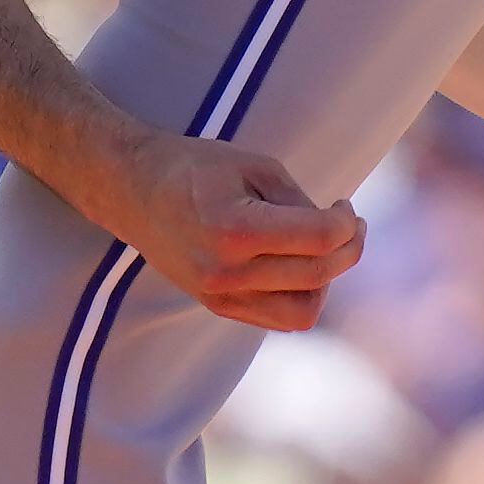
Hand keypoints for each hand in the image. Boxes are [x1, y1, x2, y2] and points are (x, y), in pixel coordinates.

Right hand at [74, 129, 366, 332]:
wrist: (133, 190)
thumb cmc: (195, 167)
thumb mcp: (255, 166)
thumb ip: (299, 202)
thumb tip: (337, 231)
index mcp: (235, 230)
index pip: (318, 239)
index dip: (347, 223)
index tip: (346, 206)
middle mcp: (227, 272)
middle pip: (317, 275)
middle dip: (348, 248)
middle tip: (351, 224)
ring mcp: (220, 295)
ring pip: (304, 310)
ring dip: (326, 280)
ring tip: (322, 249)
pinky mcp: (217, 306)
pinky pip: (278, 318)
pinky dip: (300, 295)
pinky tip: (298, 265)